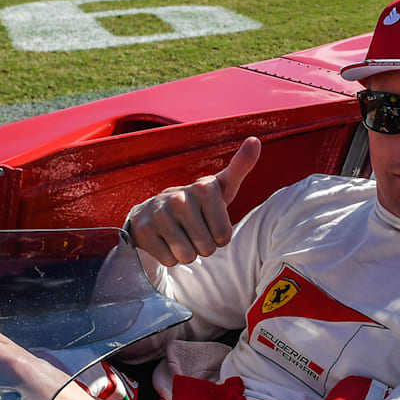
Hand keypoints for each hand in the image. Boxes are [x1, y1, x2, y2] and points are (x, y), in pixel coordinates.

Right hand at [126, 137, 261, 266]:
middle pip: (206, 249)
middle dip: (202, 246)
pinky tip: (165, 240)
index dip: (219, 237)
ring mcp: (160, 214)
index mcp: (205, 188)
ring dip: (186, 253)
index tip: (210, 222)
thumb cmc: (198, 203)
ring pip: (188, 256)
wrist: (155, 210)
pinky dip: (169, 257)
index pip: (223, 237)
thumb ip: (240, 167)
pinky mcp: (144, 231)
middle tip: (193, 230)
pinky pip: (169, 260)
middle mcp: (180, 198)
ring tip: (180, 235)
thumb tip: (255, 140)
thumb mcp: (220, 187)